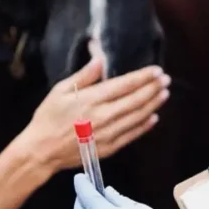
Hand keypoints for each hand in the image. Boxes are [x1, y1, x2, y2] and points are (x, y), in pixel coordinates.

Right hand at [18, 59, 169, 175]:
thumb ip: (84, 75)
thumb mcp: (60, 90)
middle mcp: (104, 116)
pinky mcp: (110, 148)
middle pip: (136, 100)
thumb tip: (100, 58)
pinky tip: (154, 117)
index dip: (143, 77)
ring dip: (153, 104)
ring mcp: (108, 133)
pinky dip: (145, 126)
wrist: (42, 150)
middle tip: (166, 80)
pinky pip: (132, 135)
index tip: (156, 70)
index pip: (124, 85)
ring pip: (138, 117)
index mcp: (91, 99)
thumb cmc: (49, 117)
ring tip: (164, 94)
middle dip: (153, 88)